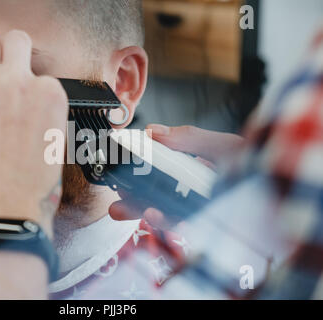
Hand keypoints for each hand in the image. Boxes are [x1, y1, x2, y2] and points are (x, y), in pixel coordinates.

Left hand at [0, 30, 67, 236]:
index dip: (26, 87)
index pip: (38, 72)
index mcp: (51, 94)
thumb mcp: (55, 144)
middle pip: (14, 42)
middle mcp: (22, 82)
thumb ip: (44, 114)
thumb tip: (27, 102)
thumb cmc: (31, 188)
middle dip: (7, 58)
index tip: (18, 102)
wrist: (4, 211)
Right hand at [109, 124, 244, 227]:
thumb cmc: (255, 162)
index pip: (156, 172)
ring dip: (140, 212)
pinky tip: (152, 214)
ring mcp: (195, 210)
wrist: (279, 183)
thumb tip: (151, 131)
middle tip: (115, 203)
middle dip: (131, 200)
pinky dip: (162, 221)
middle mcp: (188, 191)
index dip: (136, 173)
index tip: (119, 170)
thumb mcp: (222, 145)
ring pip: (161, 214)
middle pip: (154, 196)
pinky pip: (179, 226)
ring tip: (125, 209)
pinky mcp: (203, 225)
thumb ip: (188, 138)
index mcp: (189, 170)